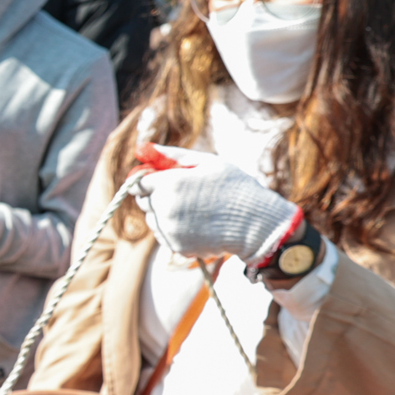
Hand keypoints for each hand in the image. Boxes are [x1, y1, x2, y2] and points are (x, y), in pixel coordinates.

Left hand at [130, 144, 299, 262]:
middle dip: (155, 196)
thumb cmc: (235, 187)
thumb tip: (146, 148)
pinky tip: (196, 224)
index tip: (158, 179)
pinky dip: (174, 230)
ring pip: (152, 220)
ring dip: (163, 214)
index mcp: (170, 184)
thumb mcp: (207, 162)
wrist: (256, 224)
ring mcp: (169, 230)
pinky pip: (165, 236)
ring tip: (192, 209)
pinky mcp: (176, 246)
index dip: (146, 180)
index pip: (138, 183)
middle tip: (180, 194)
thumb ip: (173, 155)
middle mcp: (165, 208)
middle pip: (143, 202)